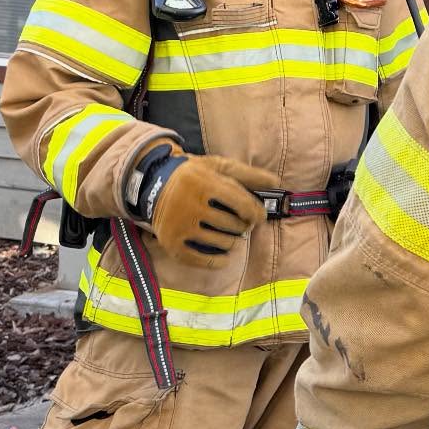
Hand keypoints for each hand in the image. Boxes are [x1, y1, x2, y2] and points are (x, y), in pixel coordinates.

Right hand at [145, 153, 278, 266]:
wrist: (153, 185)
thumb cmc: (194, 175)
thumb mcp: (217, 167)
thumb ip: (247, 174)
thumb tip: (275, 182)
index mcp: (203, 183)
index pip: (241, 204)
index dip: (256, 213)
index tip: (259, 217)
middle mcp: (190, 205)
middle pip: (233, 225)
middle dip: (243, 226)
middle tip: (241, 224)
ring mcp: (180, 226)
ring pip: (222, 243)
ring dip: (232, 242)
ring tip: (230, 235)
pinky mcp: (172, 243)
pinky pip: (203, 261)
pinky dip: (219, 262)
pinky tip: (224, 256)